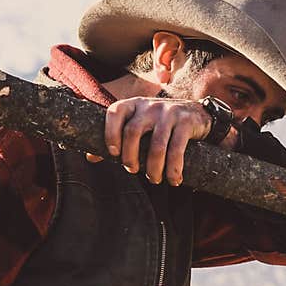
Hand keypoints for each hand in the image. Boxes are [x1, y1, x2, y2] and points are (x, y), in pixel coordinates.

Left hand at [85, 96, 235, 185]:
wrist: (195, 113)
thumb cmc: (158, 124)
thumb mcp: (137, 125)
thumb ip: (117, 137)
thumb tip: (90, 157)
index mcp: (133, 105)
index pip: (115, 112)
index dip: (110, 133)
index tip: (113, 154)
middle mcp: (149, 106)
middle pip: (133, 131)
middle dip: (130, 156)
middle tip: (132, 171)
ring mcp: (168, 112)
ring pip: (156, 145)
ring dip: (154, 168)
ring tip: (154, 180)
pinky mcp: (185, 122)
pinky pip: (177, 149)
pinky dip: (174, 168)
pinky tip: (174, 179)